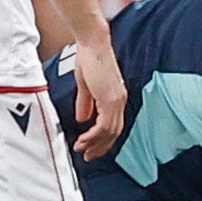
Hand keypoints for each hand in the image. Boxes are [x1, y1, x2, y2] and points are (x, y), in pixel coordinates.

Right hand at [71, 37, 126, 159]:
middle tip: (88, 156)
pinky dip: (94, 135)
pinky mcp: (110, 99)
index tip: (90, 147)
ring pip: (109, 131)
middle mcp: (119, 101)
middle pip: (114, 132)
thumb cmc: (89, 59)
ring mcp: (116, 101)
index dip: (102, 138)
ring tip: (82, 149)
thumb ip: (85, 103)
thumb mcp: (86, 86)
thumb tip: (82, 118)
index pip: (113, 125)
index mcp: (116, 98)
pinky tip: (84, 139)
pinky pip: (104, 124)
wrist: (92, 44)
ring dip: (94, 143)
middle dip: (100, 146)